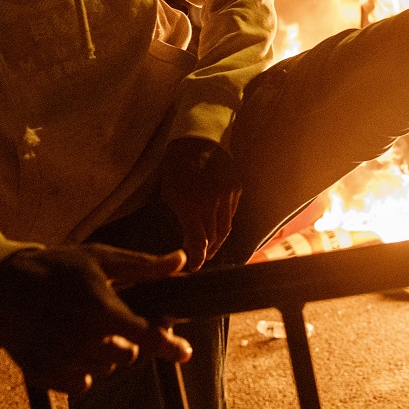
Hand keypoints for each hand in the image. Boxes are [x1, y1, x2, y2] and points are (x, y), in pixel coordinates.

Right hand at [0, 245, 191, 393]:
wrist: (1, 285)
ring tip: (84, 328)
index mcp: (100, 311)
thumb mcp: (100, 258)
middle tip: (107, 318)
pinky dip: (80, 370)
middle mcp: (83, 341)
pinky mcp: (43, 374)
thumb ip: (143, 266)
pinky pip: (79, 384)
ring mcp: (61, 360)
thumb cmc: (55, 268)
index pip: (145, 337)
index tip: (185, 352)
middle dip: (125, 339)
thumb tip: (182, 260)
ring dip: (102, 353)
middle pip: (127, 356)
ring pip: (103, 369)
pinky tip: (70, 347)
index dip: (169, 346)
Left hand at [160, 138, 242, 272]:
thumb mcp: (170, 195)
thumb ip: (183, 219)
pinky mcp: (237, 187)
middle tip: (201, 258)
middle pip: (214, 237)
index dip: (197, 258)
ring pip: (226, 227)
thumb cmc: (176, 168)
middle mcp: (213, 201)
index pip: (199, 241)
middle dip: (206, 250)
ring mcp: (228, 194)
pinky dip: (223, 221)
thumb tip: (190, 243)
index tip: (194, 267)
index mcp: (191, 204)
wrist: (197, 140)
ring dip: (217, 239)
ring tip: (209, 247)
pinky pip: (231, 212)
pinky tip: (215, 223)